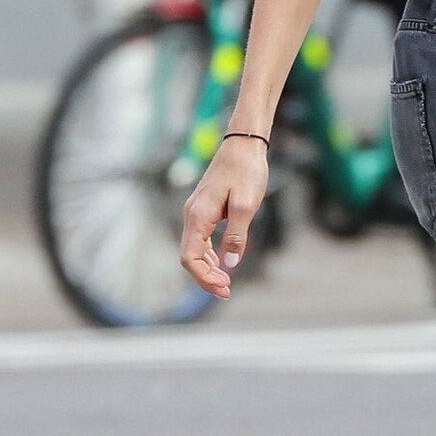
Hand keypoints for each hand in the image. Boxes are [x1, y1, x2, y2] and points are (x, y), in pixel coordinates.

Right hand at [179, 137, 268, 298]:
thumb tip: (230, 263)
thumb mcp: (245, 205)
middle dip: (206, 277)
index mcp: (198, 216)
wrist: (244, 145)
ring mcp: (196, 211)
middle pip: (189, 256)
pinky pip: (201, 238)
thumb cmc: (246, 171)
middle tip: (227, 291)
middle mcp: (191, 214)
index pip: (190, 257)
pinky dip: (209, 254)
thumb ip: (236, 235)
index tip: (225, 287)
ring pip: (194, 248)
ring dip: (208, 267)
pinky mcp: (205, 208)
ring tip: (226, 282)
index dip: (204, 277)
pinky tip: (221, 261)